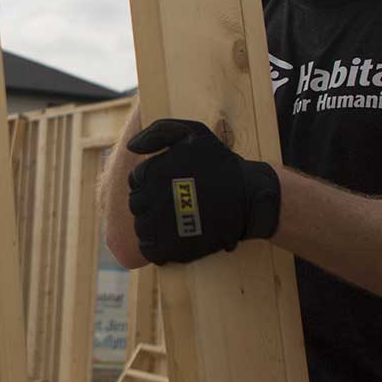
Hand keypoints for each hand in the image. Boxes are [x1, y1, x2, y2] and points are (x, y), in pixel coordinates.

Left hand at [126, 118, 279, 263]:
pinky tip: (174, 239)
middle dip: (152, 204)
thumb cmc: (221, 164)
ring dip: (154, 225)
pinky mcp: (170, 247)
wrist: (250, 198)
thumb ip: (159, 131)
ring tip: (176, 222)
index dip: (151, 183)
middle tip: (176, 204)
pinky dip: (156, 246)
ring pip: (141, 227)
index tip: (171, 187)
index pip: (136, 180)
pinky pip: (148, 249)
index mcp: (153, 172)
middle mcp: (152, 198)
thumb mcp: (193, 134)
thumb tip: (131, 146)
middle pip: (136, 205)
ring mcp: (160, 225)